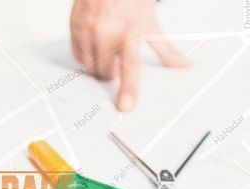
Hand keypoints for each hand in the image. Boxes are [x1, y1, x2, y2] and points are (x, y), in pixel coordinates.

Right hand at [70, 0, 191, 110]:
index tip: (125, 107)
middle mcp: (107, 32)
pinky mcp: (75, 29)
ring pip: (91, 68)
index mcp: (130, 32)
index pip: (130, 67)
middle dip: (112, 72)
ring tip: (106, 49)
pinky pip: (78, 57)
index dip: (128, 89)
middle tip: (117, 58)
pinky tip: (94, 44)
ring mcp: (88, 31)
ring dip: (98, 66)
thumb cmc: (131, 0)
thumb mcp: (150, 22)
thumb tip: (185, 66)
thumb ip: (165, 49)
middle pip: (106, 73)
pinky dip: (86, 56)